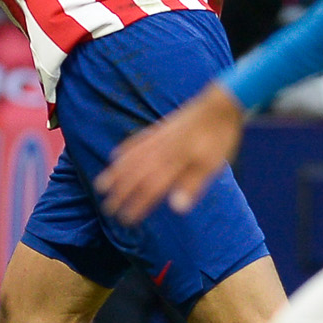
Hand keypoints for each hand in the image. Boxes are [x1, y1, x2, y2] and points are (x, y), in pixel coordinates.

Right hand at [96, 84, 244, 223]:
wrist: (222, 103)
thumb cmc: (219, 137)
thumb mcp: (211, 165)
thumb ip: (191, 185)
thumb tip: (176, 208)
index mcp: (173, 163)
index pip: (150, 189)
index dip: (137, 205)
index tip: (126, 220)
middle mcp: (161, 151)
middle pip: (135, 175)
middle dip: (120, 193)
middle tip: (107, 208)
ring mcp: (159, 138)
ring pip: (130, 159)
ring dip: (115, 174)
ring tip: (100, 185)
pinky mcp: (161, 128)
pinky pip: (136, 141)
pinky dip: (124, 150)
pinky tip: (115, 155)